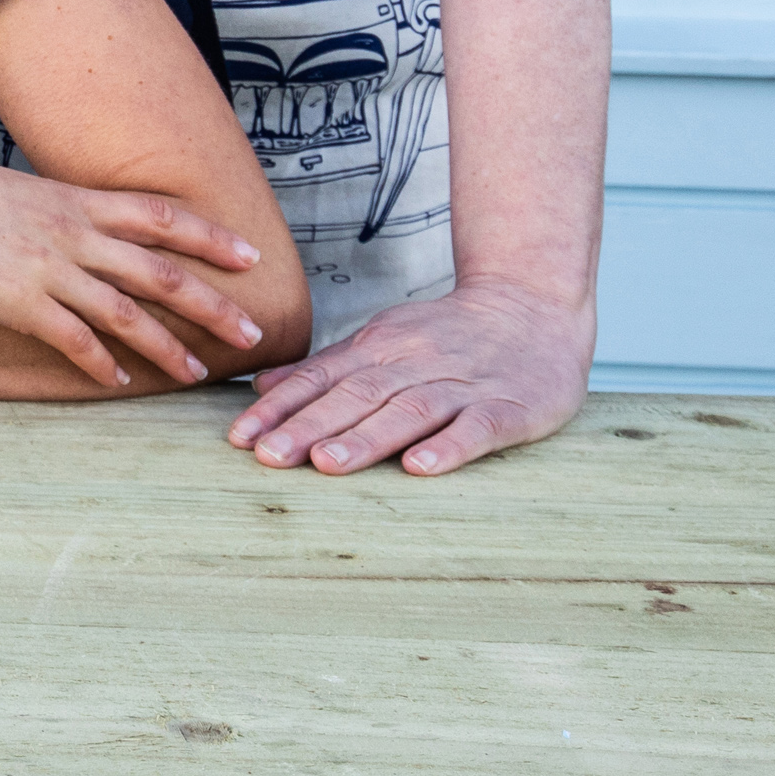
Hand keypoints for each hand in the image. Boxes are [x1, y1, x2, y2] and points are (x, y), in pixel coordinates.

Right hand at [0, 154, 263, 387]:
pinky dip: (102, 364)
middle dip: (212, 302)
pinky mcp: (19, 301)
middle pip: (160, 268)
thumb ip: (54, 207)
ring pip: (127, 311)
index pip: (160, 215)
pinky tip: (118, 383)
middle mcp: (71, 231)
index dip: (209, 236)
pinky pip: (74, 339)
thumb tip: (79, 219)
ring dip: (168, 345)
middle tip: (254, 330)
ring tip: (198, 373)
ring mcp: (47, 267)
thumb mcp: (13, 189)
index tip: (248, 254)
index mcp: (72, 200)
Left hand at [228, 277, 591, 475]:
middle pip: (355, 396)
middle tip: (267, 456)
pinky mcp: (509, 408)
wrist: (534, 305)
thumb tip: (265, 387)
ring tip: (326, 464)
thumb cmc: (451, 334)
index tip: (240, 436)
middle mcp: (414, 363)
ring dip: (365, 438)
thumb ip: (330, 366)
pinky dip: (447, 448)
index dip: (280, 407)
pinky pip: (476, 428)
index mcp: (380, 348)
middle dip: (308, 426)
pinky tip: (418, 469)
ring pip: (408, 411)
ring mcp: (462, 385)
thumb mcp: (385, 338)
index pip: (321, 378)